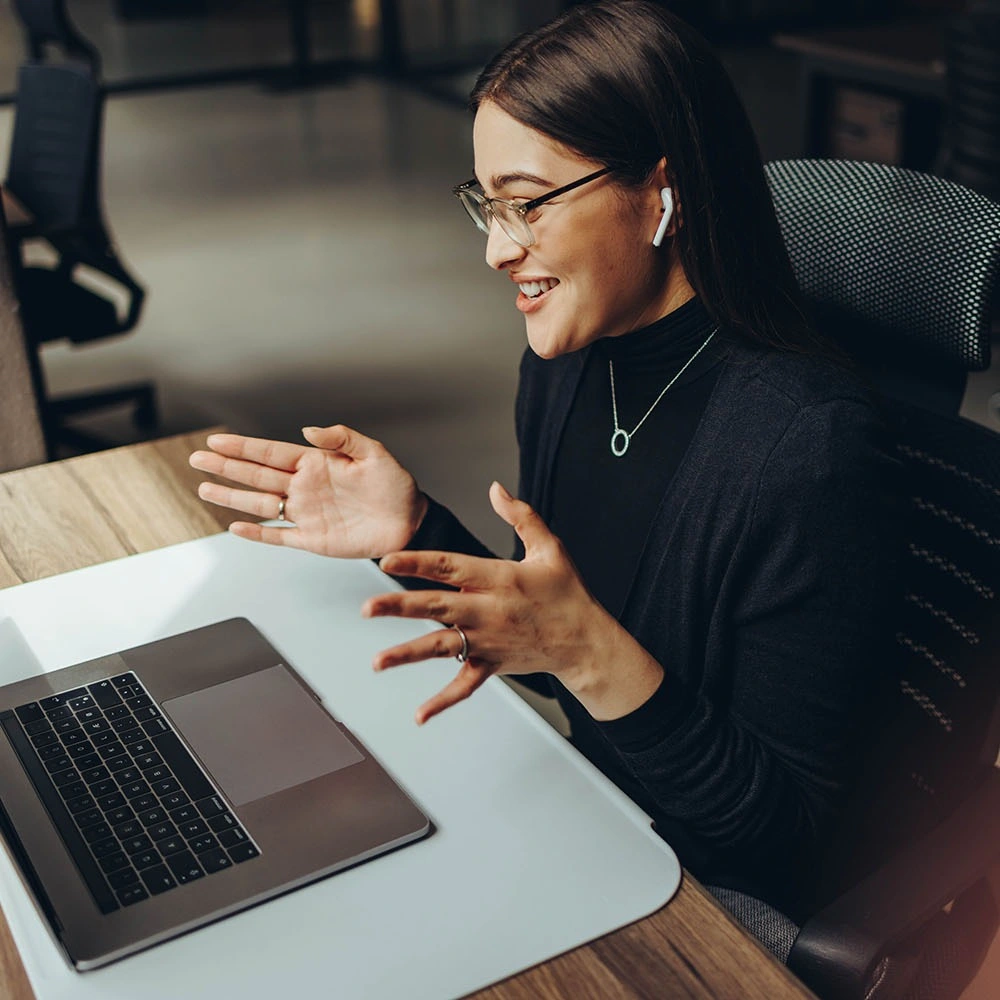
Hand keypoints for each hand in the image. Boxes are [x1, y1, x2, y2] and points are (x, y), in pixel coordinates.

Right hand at [189, 425, 427, 558]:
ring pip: (260, 504)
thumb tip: (308, 430)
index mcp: (317, 464)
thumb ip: (342, 438)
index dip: (243, 447)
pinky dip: (258, 534)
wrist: (410, 523)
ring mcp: (306, 514)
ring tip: (204, 488)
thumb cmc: (396, 488)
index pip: (271, 453)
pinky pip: (279, 536)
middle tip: (197, 459)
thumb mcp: (374, 453)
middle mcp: (305, 488)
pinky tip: (236, 527)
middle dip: (226, 467)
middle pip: (256, 475)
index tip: (216, 441)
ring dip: (232, 497)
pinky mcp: (312, 539)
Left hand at [364, 482, 660, 724]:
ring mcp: (489, 641)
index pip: (451, 567)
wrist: (586, 642)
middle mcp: (489, 611)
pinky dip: (442, 702)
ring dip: (407, 654)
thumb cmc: (567, 591)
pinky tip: (419, 715)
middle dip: (400, 607)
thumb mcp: (550, 548)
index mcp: (500, 578)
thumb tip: (495, 488)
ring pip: (442, 647)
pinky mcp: (492, 664)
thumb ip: (521, 516)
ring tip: (377, 662)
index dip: (418, 562)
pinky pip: (464, 685)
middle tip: (367, 608)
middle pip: (437, 607)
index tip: (387, 560)